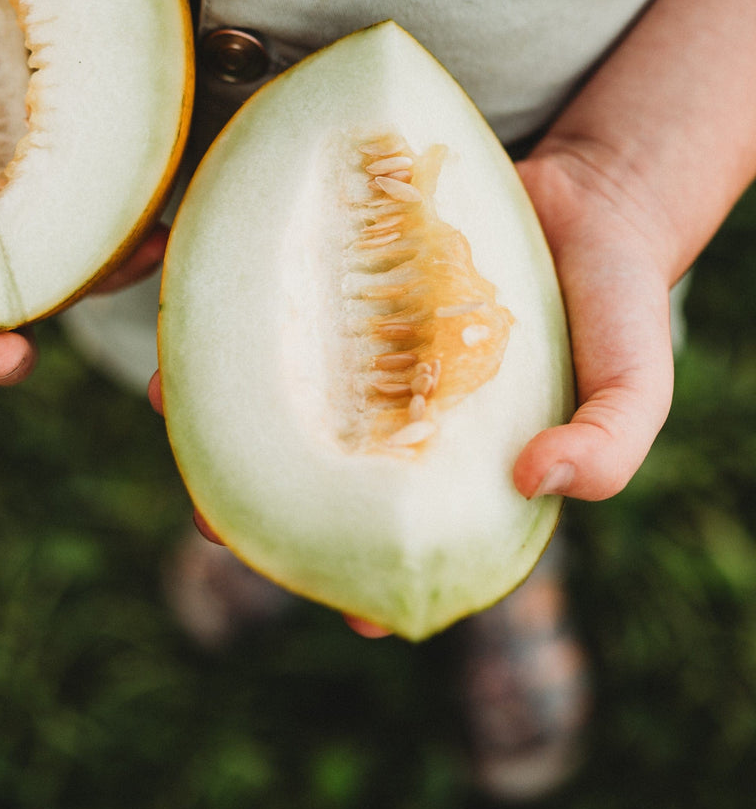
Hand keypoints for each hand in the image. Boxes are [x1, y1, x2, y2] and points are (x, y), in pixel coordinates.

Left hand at [146, 139, 678, 636]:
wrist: (586, 196)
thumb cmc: (613, 302)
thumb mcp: (637, 377)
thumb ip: (609, 443)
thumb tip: (534, 482)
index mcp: (458, 453)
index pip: (406, 535)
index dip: (378, 577)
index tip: (351, 613)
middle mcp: (397, 408)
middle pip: (319, 470)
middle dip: (264, 502)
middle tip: (215, 523)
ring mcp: (365, 346)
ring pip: (283, 394)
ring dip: (223, 408)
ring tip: (171, 409)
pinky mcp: (344, 279)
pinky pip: (282, 308)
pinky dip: (237, 321)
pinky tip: (196, 326)